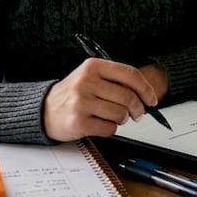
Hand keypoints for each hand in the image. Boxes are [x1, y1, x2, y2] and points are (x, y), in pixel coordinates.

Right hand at [43, 57, 159, 141]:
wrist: (44, 110)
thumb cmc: (72, 94)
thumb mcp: (90, 77)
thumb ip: (114, 80)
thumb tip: (144, 94)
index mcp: (92, 67)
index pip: (129, 74)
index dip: (146, 89)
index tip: (152, 99)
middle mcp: (86, 82)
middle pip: (128, 97)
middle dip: (137, 109)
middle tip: (136, 114)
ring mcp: (81, 102)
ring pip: (120, 114)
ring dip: (122, 120)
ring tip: (113, 117)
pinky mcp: (79, 122)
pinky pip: (109, 129)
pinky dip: (110, 129)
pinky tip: (99, 124)